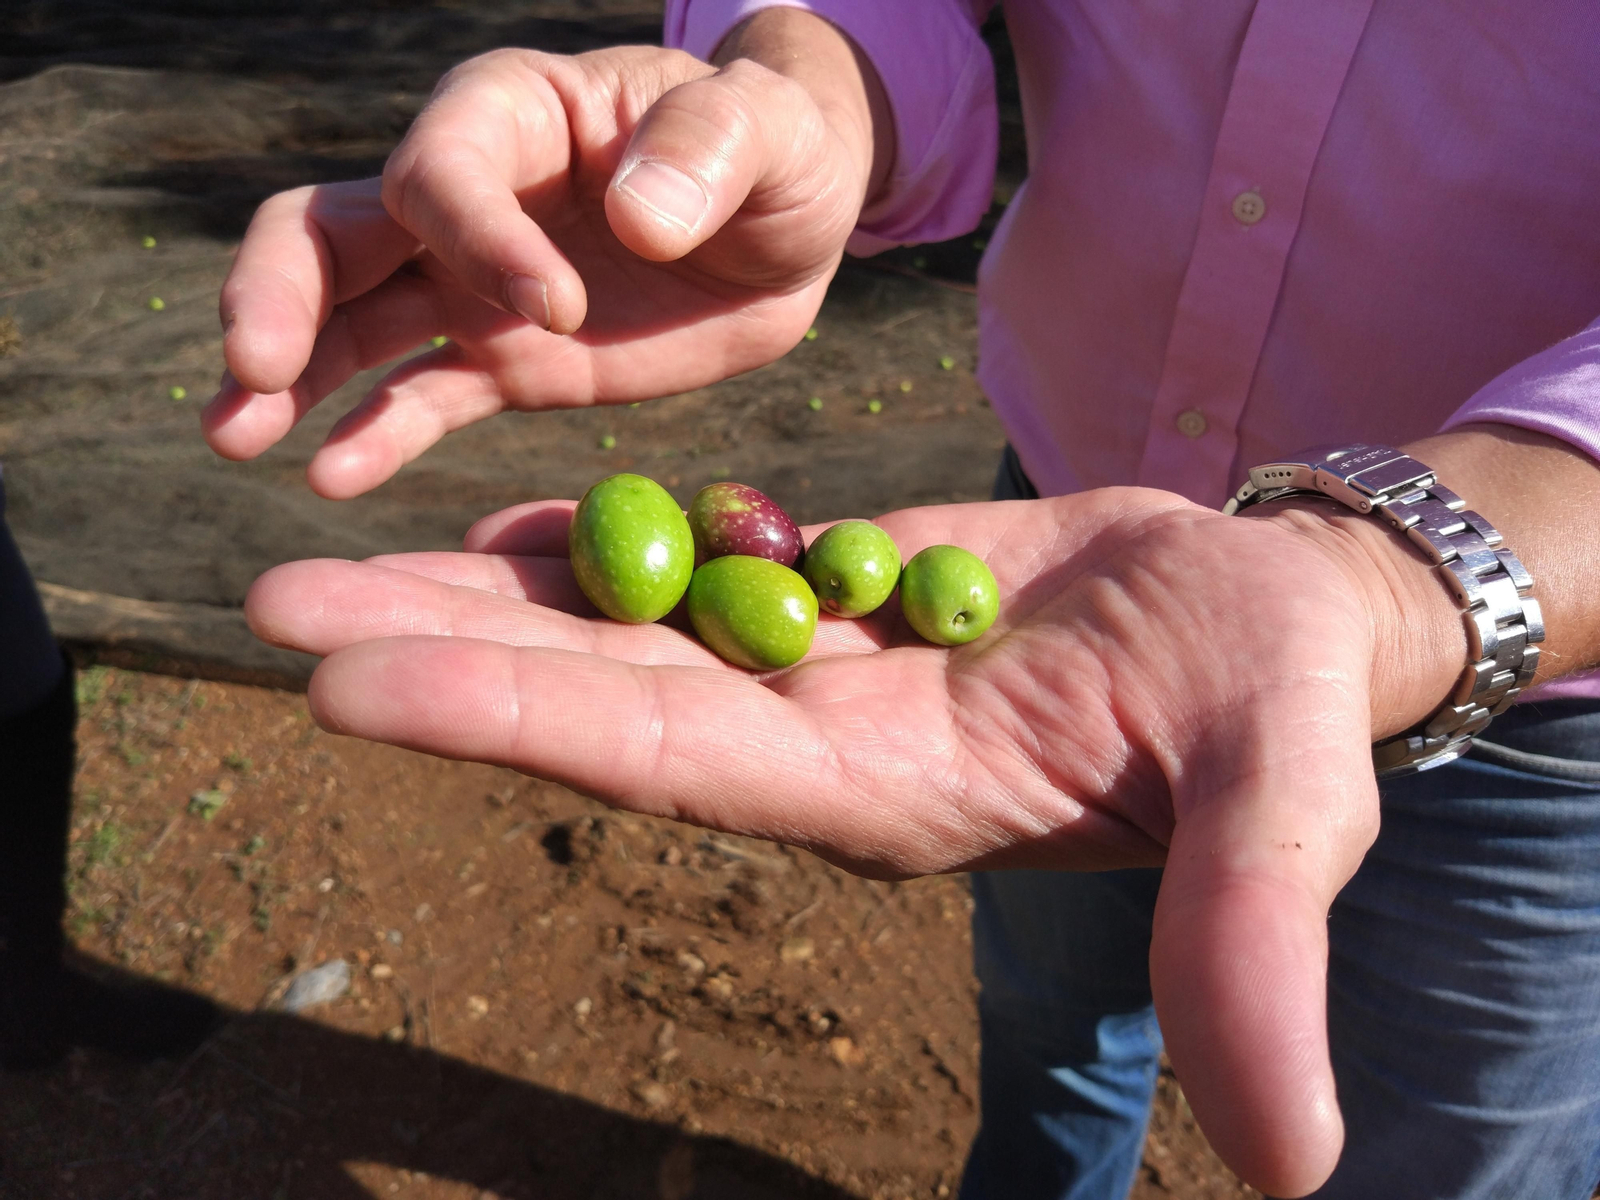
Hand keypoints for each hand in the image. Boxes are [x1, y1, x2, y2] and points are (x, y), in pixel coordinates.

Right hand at [204, 21, 885, 498]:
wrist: (784, 226)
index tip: (558, 311)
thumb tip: (638, 214)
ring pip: (349, 320)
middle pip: (334, 232)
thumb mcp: (770, 132)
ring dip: (288, 376)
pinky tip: (332, 479)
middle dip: (281, 292)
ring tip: (234, 440)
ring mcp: (472, 288)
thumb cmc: (776, 153)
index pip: (447, 170)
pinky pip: (420, 398)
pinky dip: (376, 437)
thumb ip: (710, 151)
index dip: (479, 238)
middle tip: (254, 366)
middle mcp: (470, 199)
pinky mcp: (505, 365)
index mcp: (518, 115)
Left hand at [246, 488, 1442, 1195]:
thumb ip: (1249, 956)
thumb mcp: (1281, 816)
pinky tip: (501, 518)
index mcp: (884, 797)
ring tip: (333, 554)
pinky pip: (694, 564)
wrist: (1268, 616)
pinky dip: (598, 543)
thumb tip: (1297, 1170)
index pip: (668, 766)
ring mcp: (817, 664)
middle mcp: (818, 743)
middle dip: (442, 653)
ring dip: (485, 591)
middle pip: (602, 695)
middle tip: (271, 608)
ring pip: (627, 623)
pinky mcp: (837, 593)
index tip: (351, 684)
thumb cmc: (1280, 706)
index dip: (515, 720)